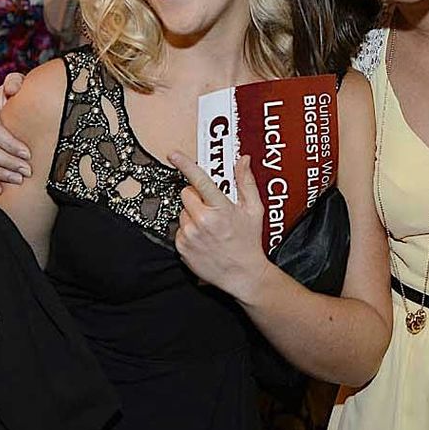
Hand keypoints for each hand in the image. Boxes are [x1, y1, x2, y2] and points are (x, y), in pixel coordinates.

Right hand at [0, 72, 29, 192]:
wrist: (12, 110)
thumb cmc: (15, 98)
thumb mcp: (17, 85)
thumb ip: (15, 82)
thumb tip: (13, 88)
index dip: (10, 144)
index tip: (28, 153)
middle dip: (8, 162)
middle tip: (27, 170)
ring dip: (1, 174)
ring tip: (19, 179)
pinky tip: (0, 189)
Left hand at [168, 152, 271, 302]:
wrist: (242, 274)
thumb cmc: (249, 242)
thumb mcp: (254, 210)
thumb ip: (246, 182)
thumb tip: (243, 160)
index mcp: (220, 209)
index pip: (200, 180)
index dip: (185, 164)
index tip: (174, 154)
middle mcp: (203, 221)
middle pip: (186, 194)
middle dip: (197, 197)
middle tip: (212, 208)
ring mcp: (190, 235)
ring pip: (182, 212)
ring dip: (193, 215)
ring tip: (210, 228)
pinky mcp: (182, 247)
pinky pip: (180, 229)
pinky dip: (189, 231)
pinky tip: (203, 239)